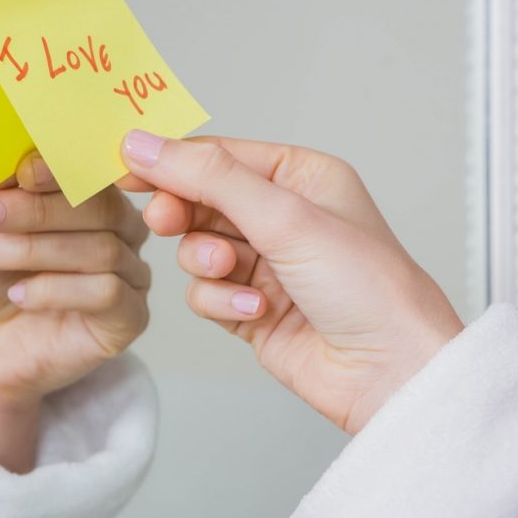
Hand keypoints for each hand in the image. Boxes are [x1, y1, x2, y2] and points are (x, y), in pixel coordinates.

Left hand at [0, 152, 149, 471]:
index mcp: (92, 196)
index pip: (93, 170)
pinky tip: (19, 295)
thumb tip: (21, 160)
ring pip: (101, 249)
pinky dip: (57, 290)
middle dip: (40, 209)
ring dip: (34, 250)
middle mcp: (120, 231)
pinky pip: (108, 293)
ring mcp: (130, 275)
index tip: (23, 170)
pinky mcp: (130, 319)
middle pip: (103, 207)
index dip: (63, 166)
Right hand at [119, 131, 461, 434]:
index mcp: (301, 177)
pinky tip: (253, 310)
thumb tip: (147, 145)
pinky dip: (220, 300)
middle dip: (185, 215)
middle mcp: (283, 217)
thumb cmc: (366, 286)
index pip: (219, 156)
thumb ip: (210, 178)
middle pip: (201, 201)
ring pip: (196, 250)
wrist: (391, 372)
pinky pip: (206, 293)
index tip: (126, 166)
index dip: (171, 161)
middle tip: (167, 222)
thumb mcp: (285, 216)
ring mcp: (266, 265)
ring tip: (235, 274)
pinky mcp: (251, 309)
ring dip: (207, 263)